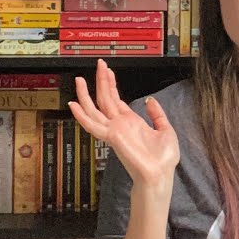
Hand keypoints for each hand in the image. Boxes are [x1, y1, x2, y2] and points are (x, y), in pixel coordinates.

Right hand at [68, 59, 179, 190]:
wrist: (160, 175)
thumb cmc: (162, 159)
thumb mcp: (165, 130)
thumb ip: (157, 114)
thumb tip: (150, 100)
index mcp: (131, 122)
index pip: (116, 100)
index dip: (111, 84)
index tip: (108, 70)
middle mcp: (120, 125)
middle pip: (105, 99)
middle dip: (102, 81)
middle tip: (98, 64)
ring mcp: (113, 131)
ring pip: (95, 109)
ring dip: (86, 94)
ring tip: (80, 79)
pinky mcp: (111, 137)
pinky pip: (92, 125)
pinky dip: (81, 116)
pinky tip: (73, 105)